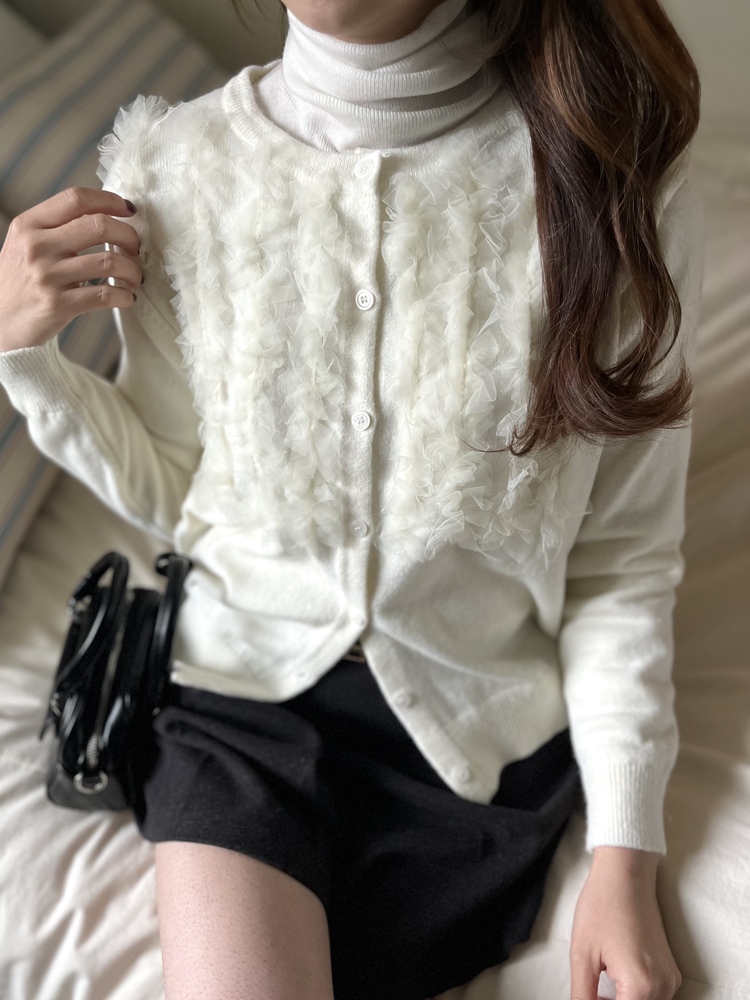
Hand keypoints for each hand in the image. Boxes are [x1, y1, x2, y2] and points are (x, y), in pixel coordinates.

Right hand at [0, 187, 141, 352]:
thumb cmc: (19, 281)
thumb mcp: (26, 244)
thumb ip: (57, 228)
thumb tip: (106, 215)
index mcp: (28, 225)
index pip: (75, 199)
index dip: (109, 200)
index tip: (128, 209)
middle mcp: (36, 247)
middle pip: (98, 225)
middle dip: (129, 236)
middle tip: (136, 247)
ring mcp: (47, 276)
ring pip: (108, 261)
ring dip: (132, 269)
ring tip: (135, 277)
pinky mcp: (58, 305)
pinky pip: (104, 294)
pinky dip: (124, 296)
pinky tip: (127, 298)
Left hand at [570, 846, 681, 999]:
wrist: (625, 874)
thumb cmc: (602, 906)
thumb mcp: (582, 956)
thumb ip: (583, 995)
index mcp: (641, 987)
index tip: (587, 994)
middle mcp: (663, 988)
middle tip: (589, 991)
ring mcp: (670, 980)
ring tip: (598, 989)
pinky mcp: (670, 971)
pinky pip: (653, 997)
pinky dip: (634, 997)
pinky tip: (612, 983)